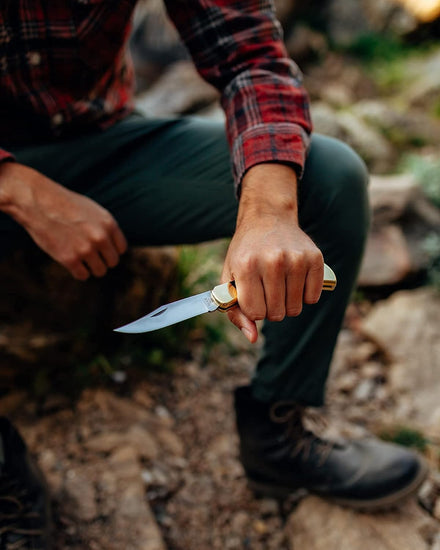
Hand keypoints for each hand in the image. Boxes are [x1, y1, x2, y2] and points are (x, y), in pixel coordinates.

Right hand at [0, 162, 126, 279]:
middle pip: (112, 262)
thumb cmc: (65, 205)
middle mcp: (100, 237)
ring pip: (99, 271)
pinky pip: (83, 276)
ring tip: (81, 258)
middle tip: (89, 254)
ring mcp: (85, 249)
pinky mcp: (69, 259)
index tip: (100, 248)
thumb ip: (106, 228)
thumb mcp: (93, 210)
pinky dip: (78, 271)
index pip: (121, 249)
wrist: (39, 202)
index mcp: (109, 224)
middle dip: (102, 260)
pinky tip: (71, 262)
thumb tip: (113, 248)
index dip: (110, 250)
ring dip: (91, 267)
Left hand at [221, 163, 322, 342]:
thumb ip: (235, 311)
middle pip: (276, 314)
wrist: (268, 218)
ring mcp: (296, 259)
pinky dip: (304, 295)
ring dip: (287, 303)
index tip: (252, 295)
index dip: (253, 309)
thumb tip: (253, 337)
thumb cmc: (246, 253)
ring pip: (295, 309)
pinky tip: (294, 280)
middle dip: (270, 308)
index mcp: (247, 266)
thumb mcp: (230, 277)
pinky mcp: (315, 258)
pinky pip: (312, 298)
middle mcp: (273, 261)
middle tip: (266, 289)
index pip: (255, 313)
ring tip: (279, 285)